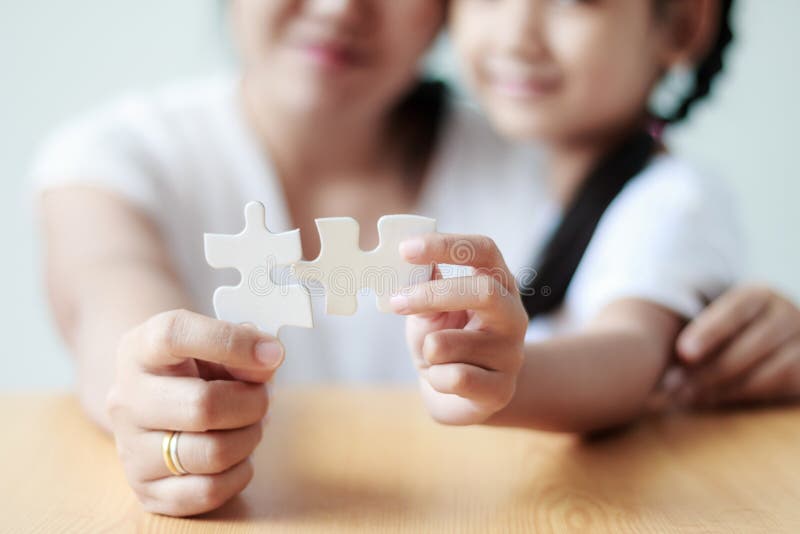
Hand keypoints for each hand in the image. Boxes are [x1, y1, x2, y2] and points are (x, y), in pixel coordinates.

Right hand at [106, 309, 283, 515]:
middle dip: (252, 402)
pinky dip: (239, 473)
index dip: (230, 341)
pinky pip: (209, 491)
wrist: (154, 404)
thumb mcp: (214, 344)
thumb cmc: (194, 369)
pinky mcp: (146, 489)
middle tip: (262, 397)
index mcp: (141, 348)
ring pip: (212, 453)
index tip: (271, 353)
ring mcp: (131, 448)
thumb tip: (268, 360)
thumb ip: (243, 345)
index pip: (174, 334)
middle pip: (203, 405)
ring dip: (250, 438)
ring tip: (250, 424)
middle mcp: (127, 398)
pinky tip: (237, 454)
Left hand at [391, 234, 527, 424]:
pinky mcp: (501, 390)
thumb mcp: (430, 311)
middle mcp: (513, 314)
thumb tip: (410, 264)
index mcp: (498, 283)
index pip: (484, 250)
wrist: (461, 395)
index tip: (406, 249)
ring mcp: (512, 353)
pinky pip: (454, 378)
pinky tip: (444, 380)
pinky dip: (435, 378)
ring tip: (436, 358)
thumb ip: (423, 288)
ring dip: (427, 349)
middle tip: (396, 301)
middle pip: (483, 290)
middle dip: (433, 295)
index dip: (446, 245)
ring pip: (449, 344)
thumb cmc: (446, 342)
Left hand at [674, 286, 799, 406]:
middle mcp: (787, 313)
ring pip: (770, 369)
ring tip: (690, 397)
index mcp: (759, 294)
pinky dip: (745, 394)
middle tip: (675, 387)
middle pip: (752, 343)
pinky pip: (782, 385)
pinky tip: (716, 399)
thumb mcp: (710, 323)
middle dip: (711, 369)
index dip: (710, 331)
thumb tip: (647, 355)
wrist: (763, 344)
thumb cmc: (722, 333)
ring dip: (726, 387)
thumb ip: (690, 338)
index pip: (736, 308)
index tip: (683, 353)